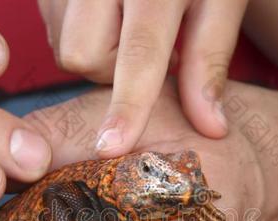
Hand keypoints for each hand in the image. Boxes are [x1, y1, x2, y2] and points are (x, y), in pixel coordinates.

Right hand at [38, 0, 247, 156]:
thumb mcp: (221, 1)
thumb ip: (210, 62)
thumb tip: (210, 128)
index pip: (138, 52)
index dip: (127, 105)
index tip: (111, 148)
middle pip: (82, 54)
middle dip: (111, 71)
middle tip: (146, 52)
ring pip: (65, 47)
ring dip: (98, 55)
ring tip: (128, 29)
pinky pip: (56, 31)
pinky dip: (84, 37)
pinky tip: (109, 18)